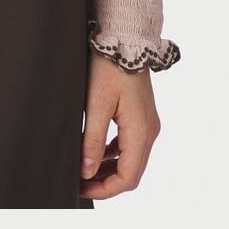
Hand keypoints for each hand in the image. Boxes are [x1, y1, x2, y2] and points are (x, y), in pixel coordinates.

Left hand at [79, 51, 160, 198]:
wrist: (124, 38)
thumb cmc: (109, 67)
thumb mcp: (96, 104)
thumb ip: (92, 140)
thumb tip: (87, 171)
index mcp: (141, 132)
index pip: (128, 177)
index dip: (105, 189)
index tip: (82, 190)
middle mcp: (149, 131)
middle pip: (131, 171)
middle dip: (105, 181)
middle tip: (79, 183)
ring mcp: (147, 123)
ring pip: (130, 159)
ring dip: (109, 168)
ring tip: (84, 170)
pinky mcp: (141, 115)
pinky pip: (129, 144)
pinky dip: (113, 153)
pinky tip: (95, 152)